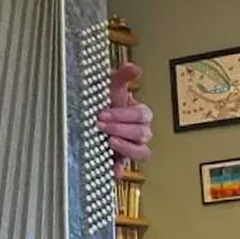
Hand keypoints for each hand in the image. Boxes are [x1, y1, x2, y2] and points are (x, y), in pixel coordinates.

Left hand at [97, 62, 151, 179]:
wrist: (97, 119)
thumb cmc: (107, 105)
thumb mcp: (113, 89)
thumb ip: (123, 77)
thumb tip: (134, 68)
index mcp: (140, 114)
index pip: (140, 115)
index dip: (123, 115)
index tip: (104, 113)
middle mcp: (140, 132)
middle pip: (142, 133)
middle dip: (120, 129)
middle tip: (101, 125)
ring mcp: (132, 148)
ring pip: (141, 152)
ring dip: (125, 147)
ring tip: (108, 142)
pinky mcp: (121, 161)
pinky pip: (125, 169)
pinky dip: (118, 170)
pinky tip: (110, 169)